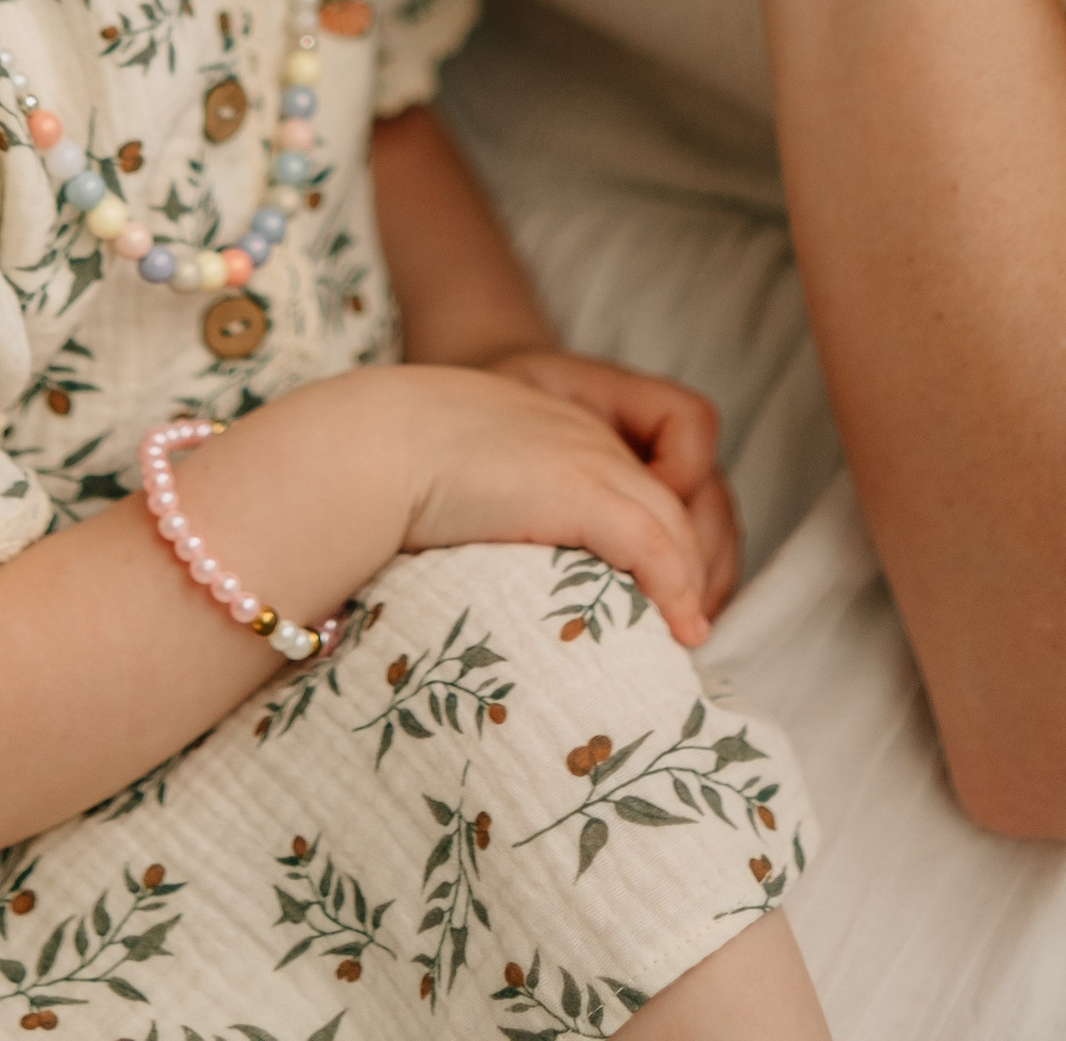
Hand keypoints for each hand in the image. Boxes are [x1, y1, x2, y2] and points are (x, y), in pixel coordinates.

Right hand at [397, 362, 717, 645]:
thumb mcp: (466, 481)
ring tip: (684, 638)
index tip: (660, 596)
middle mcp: (586, 436)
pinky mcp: (581, 490)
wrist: (372, 444)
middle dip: (693, 567)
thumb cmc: (393, 471)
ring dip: (689, 585)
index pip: (646, 479)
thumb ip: (504, 508)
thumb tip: (505, 584)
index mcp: (560, 427)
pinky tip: (680, 629)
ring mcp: (587, 460)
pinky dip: (675, 588)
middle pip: (676, 505)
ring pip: (674, 526)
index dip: (667, 539)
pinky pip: (655, 544)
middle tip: (684, 628)